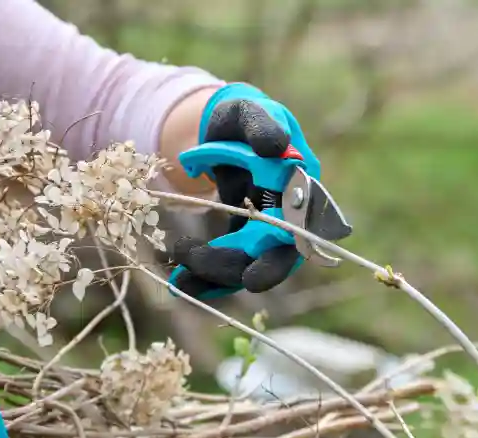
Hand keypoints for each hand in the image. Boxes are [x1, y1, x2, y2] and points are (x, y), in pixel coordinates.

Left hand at [170, 83, 320, 299]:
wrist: (224, 127)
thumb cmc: (241, 116)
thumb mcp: (248, 113)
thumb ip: (262, 125)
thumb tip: (277, 148)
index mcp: (301, 187)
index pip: (297, 233)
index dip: (276, 261)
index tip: (250, 280)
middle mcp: (290, 215)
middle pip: (270, 257)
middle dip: (233, 269)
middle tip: (191, 262)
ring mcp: (267, 229)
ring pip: (246, 265)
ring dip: (212, 276)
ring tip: (177, 280)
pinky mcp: (244, 237)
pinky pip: (229, 262)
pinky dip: (206, 278)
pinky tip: (180, 285)